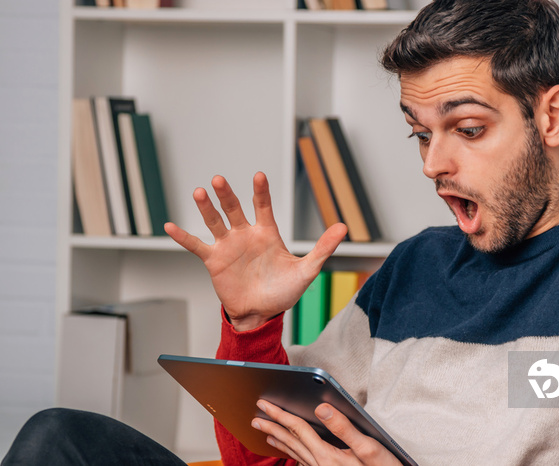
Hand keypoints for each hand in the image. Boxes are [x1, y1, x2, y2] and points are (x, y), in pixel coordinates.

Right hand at [164, 172, 346, 330]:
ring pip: (215, 222)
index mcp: (267, 233)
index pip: (263, 206)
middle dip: (227, 195)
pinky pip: (195, 246)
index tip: (258, 176)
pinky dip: (183, 237)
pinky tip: (169, 226)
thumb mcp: (306, 270)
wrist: (262, 314)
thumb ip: (323, 248)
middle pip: (234, 209)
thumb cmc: (283, 292)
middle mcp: (245, 235)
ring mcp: (228, 246)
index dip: (260, 192)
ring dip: (206, 208)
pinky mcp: (214, 261)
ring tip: (199, 192)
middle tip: (219, 180)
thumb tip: (343, 227)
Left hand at [252, 400, 401, 465]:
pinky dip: (292, 453)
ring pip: (294, 453)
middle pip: (291, 441)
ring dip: (279, 440)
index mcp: (326, 455)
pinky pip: (302, 461)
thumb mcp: (368, 448)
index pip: (297, 429)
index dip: (280, 414)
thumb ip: (343, 428)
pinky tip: (291, 451)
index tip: (263, 403)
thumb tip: (321, 409)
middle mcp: (320, 465)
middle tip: (255, 417)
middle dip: (272, 426)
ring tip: (266, 432)